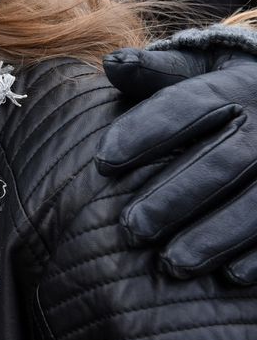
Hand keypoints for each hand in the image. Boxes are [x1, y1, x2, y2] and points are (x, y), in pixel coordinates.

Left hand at [98, 47, 256, 283]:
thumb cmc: (226, 91)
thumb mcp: (196, 70)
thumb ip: (154, 71)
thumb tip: (111, 63)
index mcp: (237, 86)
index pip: (187, 105)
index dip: (144, 131)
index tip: (102, 162)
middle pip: (223, 161)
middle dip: (176, 196)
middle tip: (131, 228)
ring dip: (216, 236)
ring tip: (171, 263)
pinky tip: (231, 276)